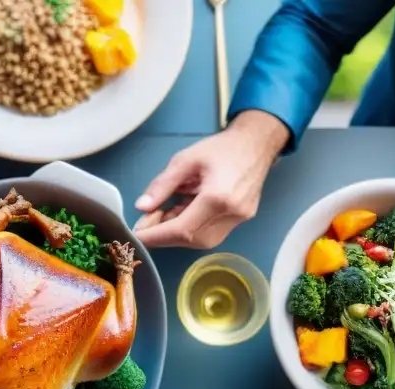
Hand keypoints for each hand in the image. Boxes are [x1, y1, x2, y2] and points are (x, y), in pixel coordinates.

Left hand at [133, 110, 289, 249]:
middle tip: (146, 223)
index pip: (182, 229)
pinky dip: (191, 227)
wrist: (257, 142)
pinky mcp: (241, 219)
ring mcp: (239, 219)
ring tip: (162, 214)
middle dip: (164, 236)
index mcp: (218, 197)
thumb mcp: (186, 160)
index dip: (156, 236)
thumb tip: (142, 206)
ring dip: (177, 232)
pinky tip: (180, 212)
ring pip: (201, 240)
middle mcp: (231, 213)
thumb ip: (162, 185)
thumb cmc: (222, 148)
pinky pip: (211, 232)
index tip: (137, 235)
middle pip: (191, 239)